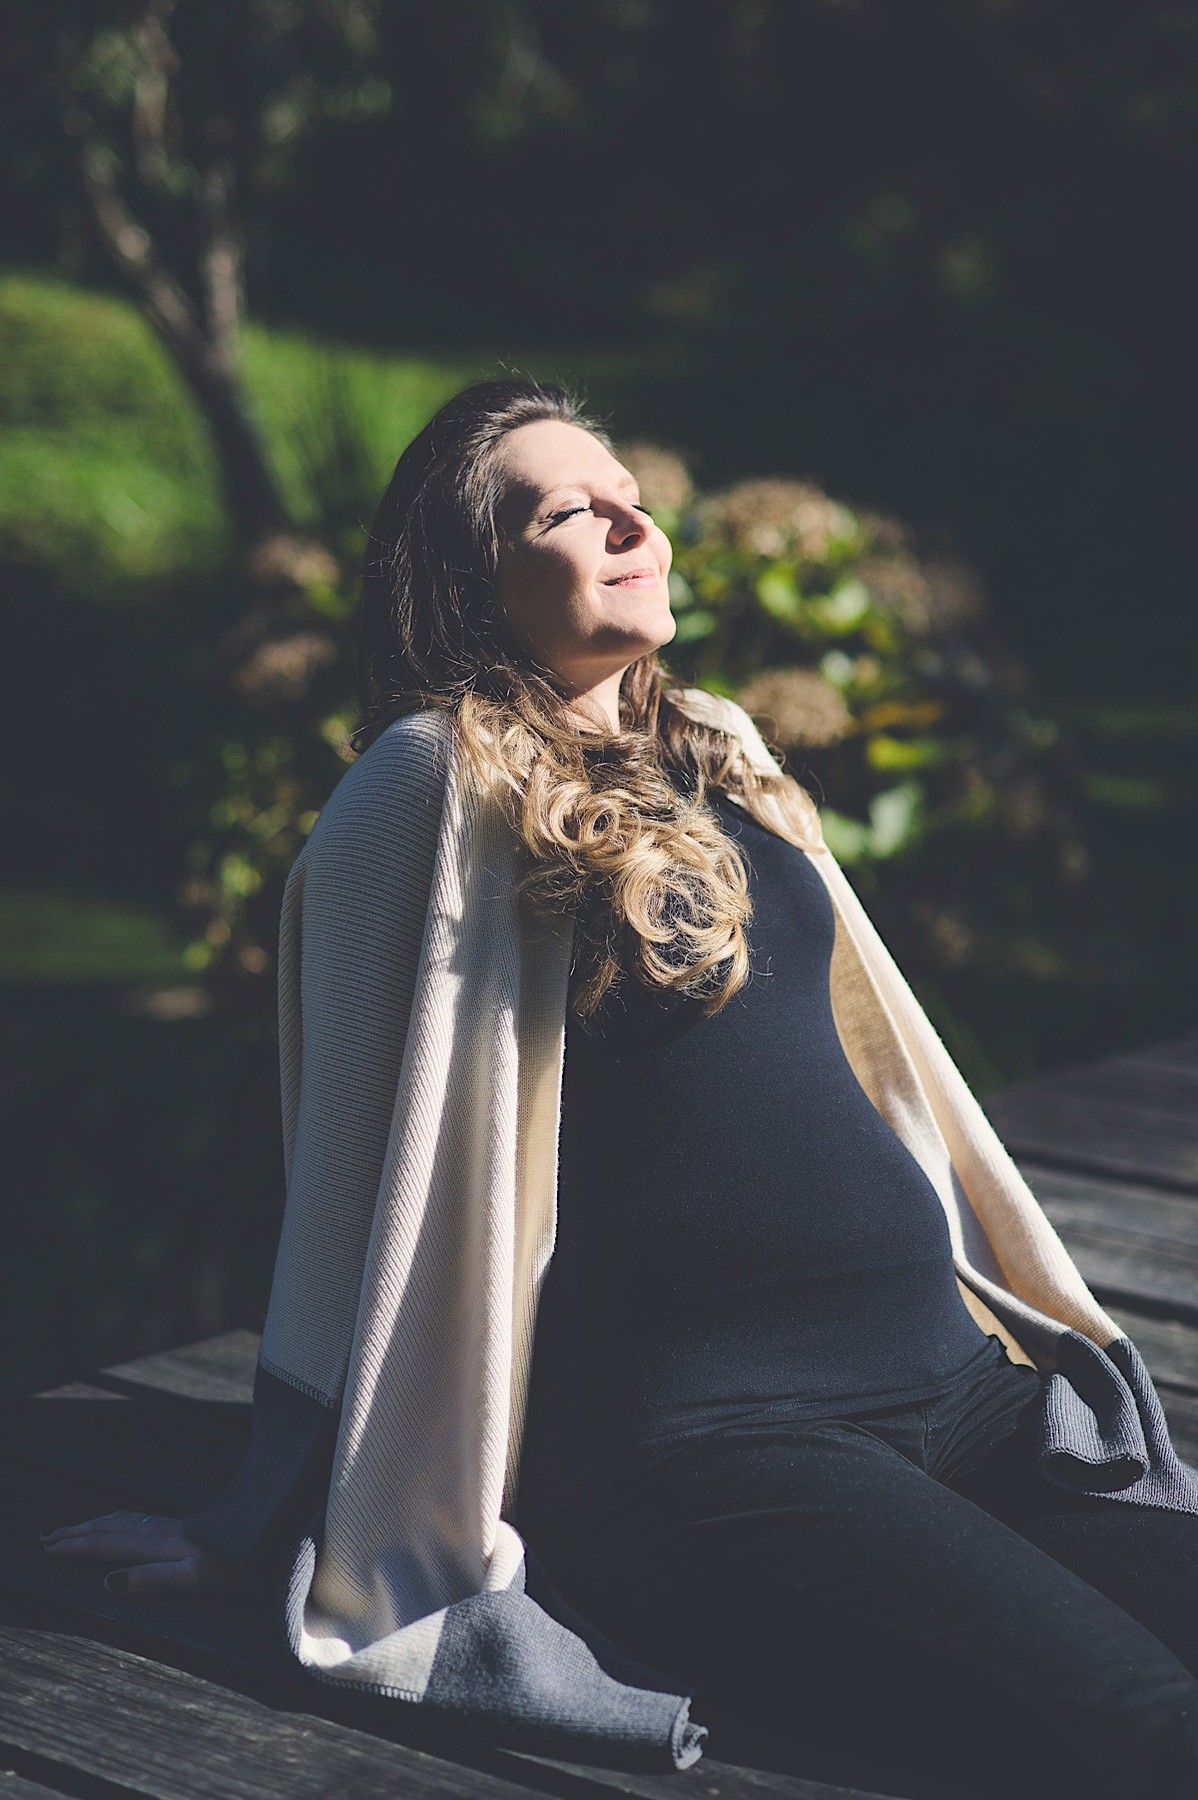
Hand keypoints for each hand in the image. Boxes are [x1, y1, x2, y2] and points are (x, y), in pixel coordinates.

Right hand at [40, 1510, 245, 1598]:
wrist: (274, 1540)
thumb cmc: (237, 1567)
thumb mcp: (193, 1579)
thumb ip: (151, 1578)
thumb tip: (108, 1582)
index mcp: (157, 1545)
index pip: (106, 1544)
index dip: (76, 1547)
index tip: (47, 1548)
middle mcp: (162, 1531)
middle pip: (111, 1527)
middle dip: (78, 1532)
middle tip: (48, 1537)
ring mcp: (175, 1527)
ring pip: (125, 1521)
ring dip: (96, 1525)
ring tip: (76, 1529)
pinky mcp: (188, 1529)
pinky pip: (141, 1520)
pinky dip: (119, 1521)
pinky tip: (125, 1524)